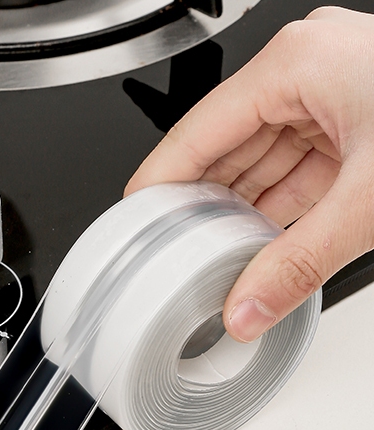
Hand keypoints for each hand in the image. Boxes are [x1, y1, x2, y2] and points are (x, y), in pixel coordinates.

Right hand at [125, 7, 373, 342]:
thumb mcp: (369, 201)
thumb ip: (298, 264)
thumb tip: (247, 309)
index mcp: (296, 64)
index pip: (197, 131)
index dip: (160, 182)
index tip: (134, 220)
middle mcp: (308, 71)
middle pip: (226, 149)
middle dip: (205, 208)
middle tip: (178, 258)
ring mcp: (332, 95)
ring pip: (262, 163)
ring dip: (244, 215)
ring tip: (217, 262)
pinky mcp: (353, 122)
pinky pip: (296, 170)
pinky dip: (280, 211)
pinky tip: (262, 246)